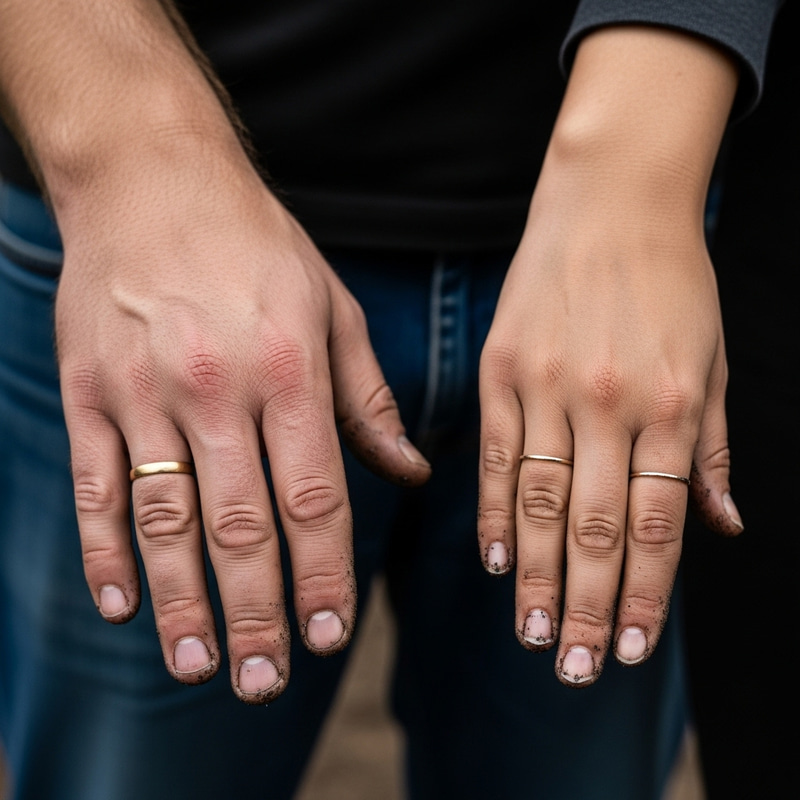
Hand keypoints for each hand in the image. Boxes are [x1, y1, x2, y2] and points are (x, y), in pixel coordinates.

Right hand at [55, 156, 429, 702]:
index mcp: (289, 370)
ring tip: (196, 665)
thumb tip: (412, 473)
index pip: (313, 498)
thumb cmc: (259, 248)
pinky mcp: (89, 389)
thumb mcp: (334, 309)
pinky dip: (105, 550)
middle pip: (240, 525)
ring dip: (181, 601)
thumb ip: (368, 401)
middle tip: (267, 680)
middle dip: (255, 612)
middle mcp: (216, 388)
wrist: (154, 180)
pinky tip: (122, 604)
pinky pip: (96, 483)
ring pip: (165, 518)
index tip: (331, 635)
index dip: (323, 575)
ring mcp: (144, 392)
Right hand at [477, 26, 741, 685]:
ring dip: (534, 575)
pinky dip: (493, 512)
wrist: (610, 201)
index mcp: (671, 404)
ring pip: (537, 501)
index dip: (642, 593)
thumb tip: (723, 528)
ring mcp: (546, 386)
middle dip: (582, 606)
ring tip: (530, 635)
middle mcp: (608, 403)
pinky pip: (495, 455)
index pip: (657, 523)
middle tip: (570, 668)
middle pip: (592, 526)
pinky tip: (493, 559)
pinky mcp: (501, 370)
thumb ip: (712, 449)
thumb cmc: (671, 281)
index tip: (626, 648)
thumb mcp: (714, 360)